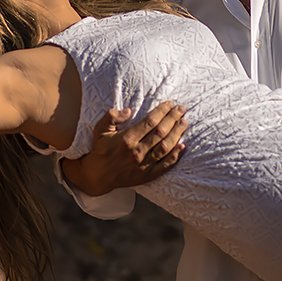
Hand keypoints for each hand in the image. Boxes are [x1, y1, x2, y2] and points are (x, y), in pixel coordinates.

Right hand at [61, 101, 187, 195]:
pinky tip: (182, 146)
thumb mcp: (100, 129)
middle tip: (181, 109)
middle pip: (161, 132)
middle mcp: (137, 152)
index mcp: (127, 139)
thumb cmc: (101, 149)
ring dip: (177, 134)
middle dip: (173, 118)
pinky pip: (164, 166)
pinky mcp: (147, 176)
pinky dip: (175, 156)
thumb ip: (112, 116)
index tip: (169, 104)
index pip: (150, 122)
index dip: (162, 111)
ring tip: (184, 123)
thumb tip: (129, 110)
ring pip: (165, 148)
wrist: (97, 176)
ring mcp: (143, 165)